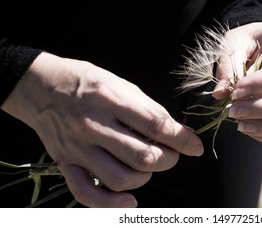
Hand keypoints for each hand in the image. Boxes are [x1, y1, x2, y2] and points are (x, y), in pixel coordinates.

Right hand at [1, 52, 203, 206]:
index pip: (155, 126)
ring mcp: (77, 147)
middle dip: (169, 159)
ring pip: (120, 178)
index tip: (195, 147)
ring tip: (149, 166)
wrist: (40, 85)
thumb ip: (149, 109)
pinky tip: (130, 200)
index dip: (182, 140)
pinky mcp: (65, 163)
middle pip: (143, 156)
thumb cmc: (88, 81)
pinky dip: (111, 204)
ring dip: (146, 177)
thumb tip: (178, 132)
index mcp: (111, 99)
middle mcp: (93, 125)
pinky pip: (86, 193)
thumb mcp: (121, 84)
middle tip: (172, 154)